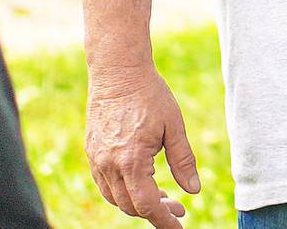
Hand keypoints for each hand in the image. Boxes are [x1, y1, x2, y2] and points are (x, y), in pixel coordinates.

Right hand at [84, 63, 199, 227]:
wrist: (118, 72)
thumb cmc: (150, 95)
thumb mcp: (175, 126)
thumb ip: (183, 160)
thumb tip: (193, 190)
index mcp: (132, 161)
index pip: (147, 205)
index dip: (163, 220)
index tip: (178, 226)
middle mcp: (109, 165)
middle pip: (130, 206)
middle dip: (155, 212)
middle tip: (178, 207)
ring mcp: (97, 160)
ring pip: (115, 197)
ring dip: (138, 203)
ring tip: (163, 197)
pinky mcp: (92, 152)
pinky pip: (105, 183)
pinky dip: (123, 190)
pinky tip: (141, 182)